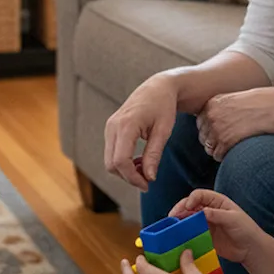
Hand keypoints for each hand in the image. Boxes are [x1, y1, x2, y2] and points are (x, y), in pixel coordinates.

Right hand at [104, 73, 178, 189]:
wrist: (157, 88)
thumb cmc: (163, 106)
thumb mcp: (163, 131)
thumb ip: (154, 155)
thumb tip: (149, 178)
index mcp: (126, 125)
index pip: (120, 161)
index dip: (132, 178)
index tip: (147, 185)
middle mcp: (113, 126)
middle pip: (111, 164)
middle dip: (128, 177)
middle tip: (148, 180)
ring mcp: (110, 127)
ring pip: (110, 160)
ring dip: (126, 170)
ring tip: (146, 168)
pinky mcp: (111, 129)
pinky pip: (112, 152)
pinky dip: (123, 162)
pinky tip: (139, 160)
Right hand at [170, 189, 261, 264]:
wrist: (251, 250)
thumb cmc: (246, 230)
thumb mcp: (233, 219)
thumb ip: (217, 214)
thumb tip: (201, 211)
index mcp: (217, 201)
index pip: (200, 195)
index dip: (192, 199)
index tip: (187, 207)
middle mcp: (209, 210)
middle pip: (191, 205)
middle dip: (181, 209)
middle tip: (173, 216)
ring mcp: (206, 223)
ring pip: (189, 218)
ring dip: (180, 220)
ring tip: (172, 225)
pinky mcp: (204, 235)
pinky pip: (191, 231)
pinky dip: (184, 232)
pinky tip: (178, 235)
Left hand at [196, 87, 273, 160]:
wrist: (271, 107)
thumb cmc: (258, 103)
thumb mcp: (233, 99)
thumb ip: (221, 109)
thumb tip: (214, 122)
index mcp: (212, 103)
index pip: (200, 123)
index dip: (209, 130)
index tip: (220, 132)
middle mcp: (211, 115)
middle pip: (203, 136)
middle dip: (213, 141)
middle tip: (225, 142)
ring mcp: (217, 128)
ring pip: (208, 147)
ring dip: (217, 150)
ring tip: (229, 148)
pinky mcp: (225, 140)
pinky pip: (217, 155)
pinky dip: (223, 156)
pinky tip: (233, 152)